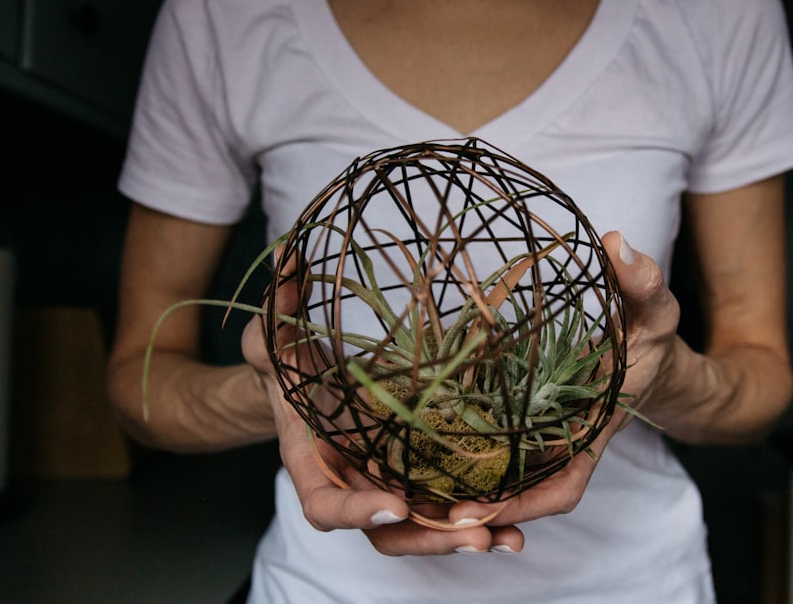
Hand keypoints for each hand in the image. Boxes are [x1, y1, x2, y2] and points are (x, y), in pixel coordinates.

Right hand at [242, 247, 525, 555]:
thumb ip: (279, 303)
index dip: (354, 511)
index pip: (323, 504)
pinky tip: (516, 528)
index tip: (391, 505)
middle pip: (385, 533)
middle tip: (475, 534)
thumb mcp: (276, 332)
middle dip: (427, 538)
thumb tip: (288, 252)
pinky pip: (444, 505)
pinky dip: (477, 519)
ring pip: (421, 528)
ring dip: (463, 537)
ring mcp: (384, 483)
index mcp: (311, 462)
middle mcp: (350, 483)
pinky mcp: (413, 475)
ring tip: (508, 539)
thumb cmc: (286, 362)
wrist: (303, 383)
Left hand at [450, 230, 681, 531]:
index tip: (478, 511)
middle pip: (522, 495)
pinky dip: (467, 456)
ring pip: (505, 477)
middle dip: (479, 508)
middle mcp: (565, 442)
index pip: (563, 486)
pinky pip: (498, 447)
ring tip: (410, 493)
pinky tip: (423, 448)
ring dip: (465, 489)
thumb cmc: (656, 339)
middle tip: (424, 512)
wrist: (653, 358)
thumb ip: (643, 281)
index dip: (523, 504)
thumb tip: (616, 242)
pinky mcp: (529, 420)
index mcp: (594, 432)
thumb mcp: (658, 310)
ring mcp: (545, 434)